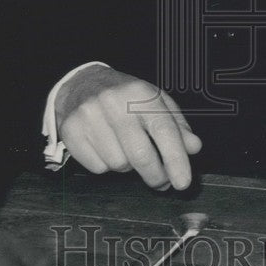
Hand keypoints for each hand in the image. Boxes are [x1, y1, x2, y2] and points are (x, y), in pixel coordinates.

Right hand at [56, 65, 200, 190]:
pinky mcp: (71, 131)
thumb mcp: (155, 101)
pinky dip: (106, 165)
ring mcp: (90, 116)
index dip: (175, 159)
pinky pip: (98, 167)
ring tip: (126, 149)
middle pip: (140, 155)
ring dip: (128, 166)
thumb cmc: (125, 96)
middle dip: (155, 176)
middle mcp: (114, 102)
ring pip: (119, 165)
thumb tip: (193, 147)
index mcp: (140, 92)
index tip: (183, 182)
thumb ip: (177, 125)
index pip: (163, 130)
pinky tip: (107, 148)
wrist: (81, 83)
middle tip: (162, 181)